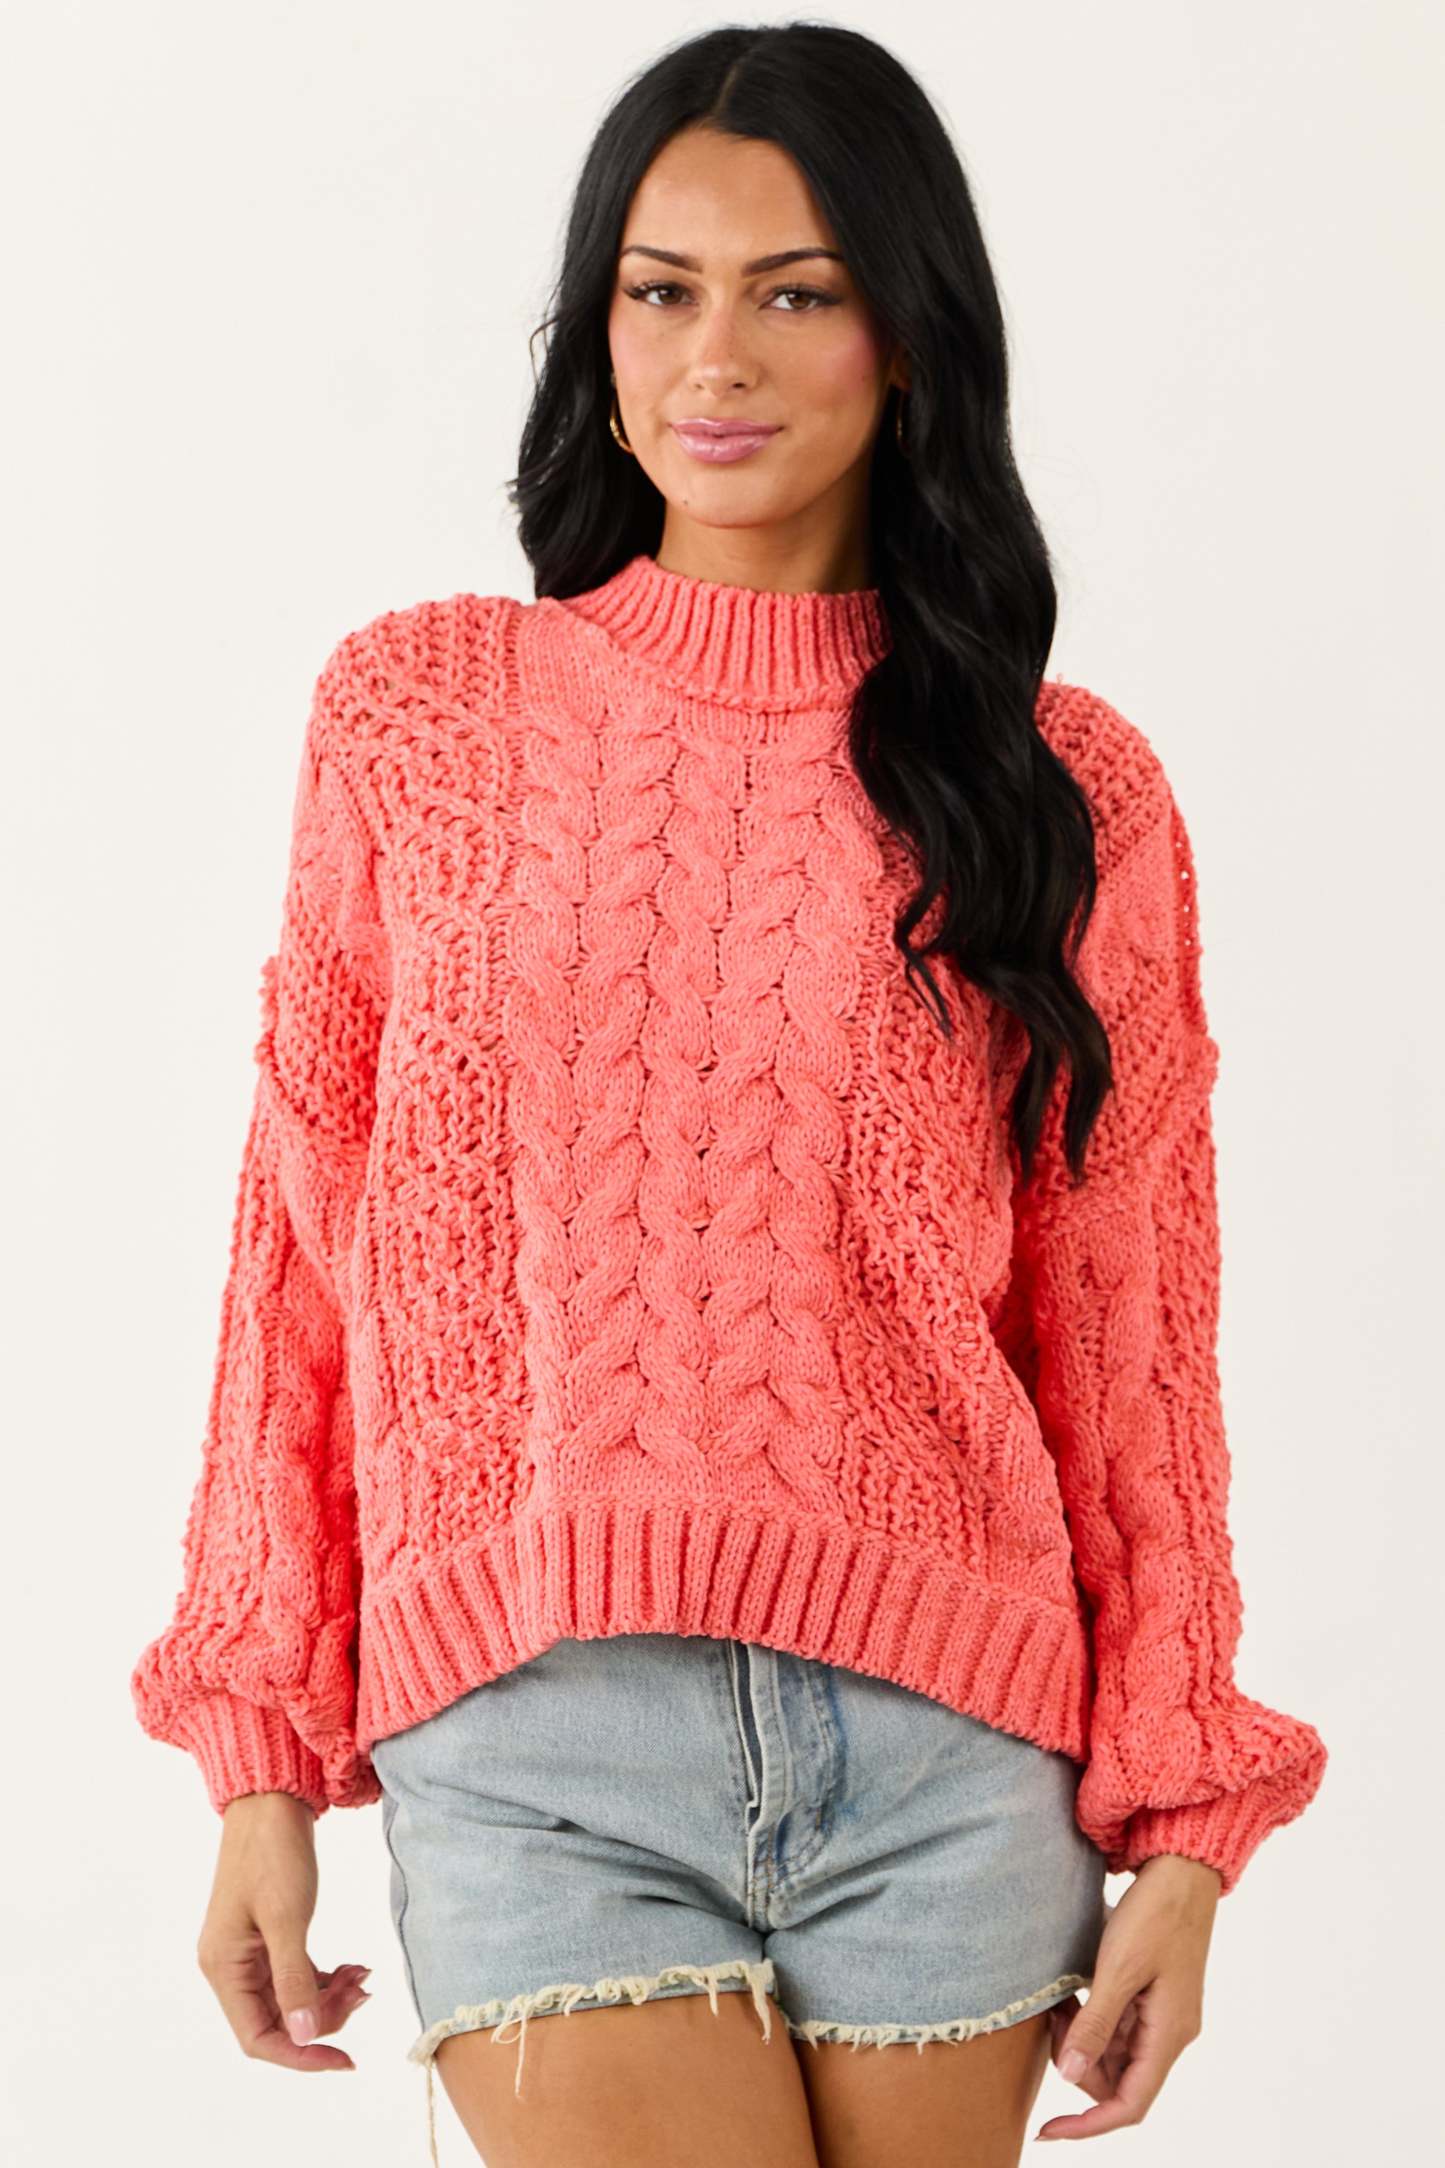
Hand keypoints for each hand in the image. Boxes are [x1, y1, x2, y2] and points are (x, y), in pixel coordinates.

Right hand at [195, 1789, 372, 2071]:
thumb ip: (294, 1980)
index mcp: (224, 1969)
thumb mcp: (287, 1918)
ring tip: (363, 1977)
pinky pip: (296, 1976)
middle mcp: (230, 1968)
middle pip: (278, 2022)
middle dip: (324, 2018)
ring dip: (329, 1997)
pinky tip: (354, 1967)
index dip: (301, 2055)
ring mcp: (249, 1953)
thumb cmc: (272, 1853)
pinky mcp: (268, 1938)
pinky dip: (326, 1977)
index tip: (346, 2059)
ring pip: (291, 2000)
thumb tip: (306, 2036)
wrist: (270, 1801)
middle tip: (364, 1993)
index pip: (258, 2038)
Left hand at [1034, 1853, 1220, 2140]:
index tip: (1048, 2130)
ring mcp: (1162, 2014)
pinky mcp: (1152, 1994)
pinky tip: (1073, 1990)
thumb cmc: (1156, 1914)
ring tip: (1060, 1999)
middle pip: (1117, 2079)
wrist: (1182, 1869)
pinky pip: (1117, 2023)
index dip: (1088, 2124)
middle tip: (1053, 2020)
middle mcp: (1170, 2032)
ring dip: (1082, 2036)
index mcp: (1169, 2035)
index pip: (1130, 2105)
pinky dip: (1091, 2015)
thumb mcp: (1118, 1969)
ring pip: (1113, 2051)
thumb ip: (1096, 2026)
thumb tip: (1072, 2077)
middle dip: (1079, 2062)